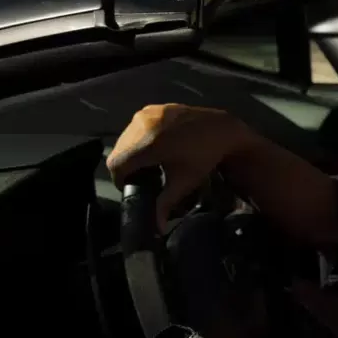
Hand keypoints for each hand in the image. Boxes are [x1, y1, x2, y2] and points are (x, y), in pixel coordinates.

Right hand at [106, 104, 253, 232]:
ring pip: (123, 139)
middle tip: (139, 179)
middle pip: (118, 151)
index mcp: (148, 143)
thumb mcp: (184, 182)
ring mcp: (145, 113)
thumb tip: (157, 228)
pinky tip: (151, 150)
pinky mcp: (150, 108)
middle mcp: (142, 125)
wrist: (220, 129)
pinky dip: (136, 141)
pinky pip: (133, 128)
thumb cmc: (203, 158)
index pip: (117, 165)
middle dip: (124, 168)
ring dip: (129, 154)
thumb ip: (165, 204)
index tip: (132, 188)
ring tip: (145, 165)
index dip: (120, 180)